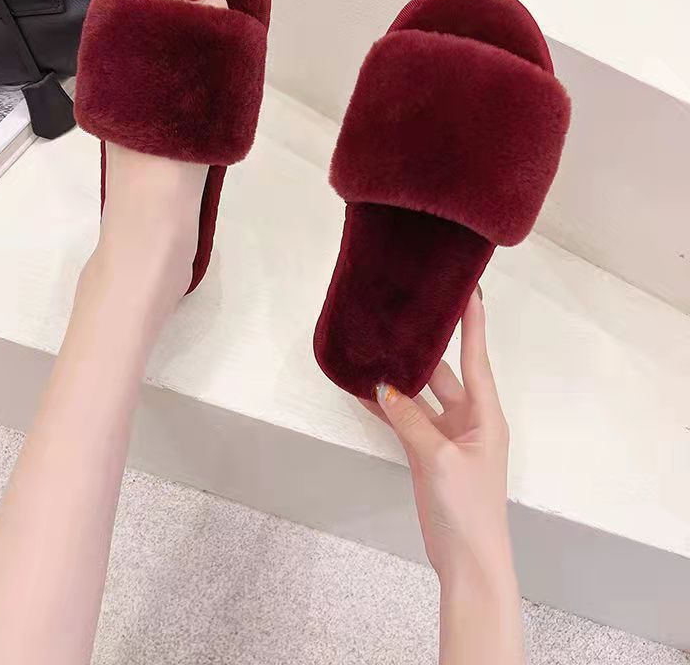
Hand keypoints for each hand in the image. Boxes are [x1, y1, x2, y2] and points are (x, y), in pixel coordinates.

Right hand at [361, 289, 512, 585]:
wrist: (467, 559)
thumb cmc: (468, 507)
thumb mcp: (439, 459)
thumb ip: (410, 421)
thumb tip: (383, 387)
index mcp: (485, 414)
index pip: (477, 358)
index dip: (474, 323)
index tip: (470, 290)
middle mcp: (468, 418)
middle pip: (443, 373)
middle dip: (424, 348)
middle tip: (403, 317)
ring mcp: (445, 436)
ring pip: (420, 396)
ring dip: (400, 378)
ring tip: (375, 349)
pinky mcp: (427, 452)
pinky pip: (405, 420)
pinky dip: (387, 408)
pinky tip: (363, 392)